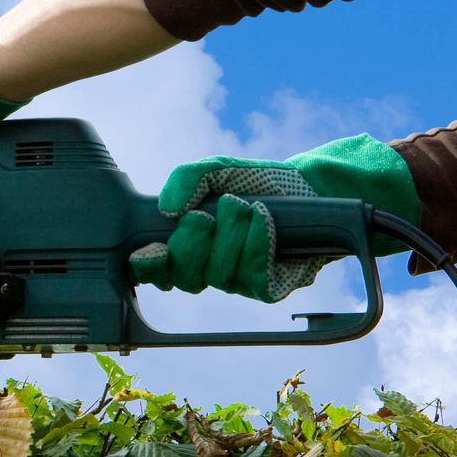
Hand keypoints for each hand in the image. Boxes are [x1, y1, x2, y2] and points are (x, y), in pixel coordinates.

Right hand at [129, 136, 420, 301]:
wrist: (307, 187)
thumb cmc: (257, 182)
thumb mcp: (218, 169)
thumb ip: (186, 178)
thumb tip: (167, 209)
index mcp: (186, 245)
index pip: (154, 270)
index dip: (149, 266)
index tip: (153, 248)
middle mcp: (207, 268)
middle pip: (184, 278)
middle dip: (193, 244)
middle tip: (205, 216)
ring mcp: (236, 281)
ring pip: (218, 276)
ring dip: (231, 236)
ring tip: (246, 207)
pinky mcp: (266, 287)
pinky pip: (251, 278)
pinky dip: (256, 245)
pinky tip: (264, 222)